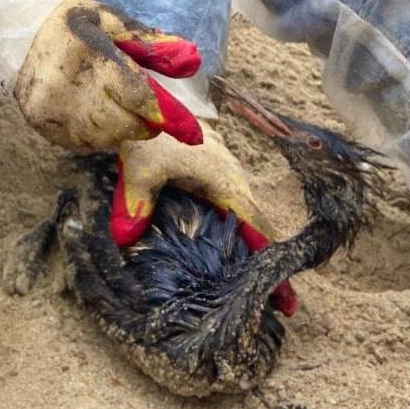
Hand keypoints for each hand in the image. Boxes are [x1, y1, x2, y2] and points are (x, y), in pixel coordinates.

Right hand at [0, 0, 204, 152]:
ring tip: (113, 107)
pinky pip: (80, 143)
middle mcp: (71, 88)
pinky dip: (95, 136)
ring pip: (103, 139)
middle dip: (142, 123)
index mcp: (93, 57)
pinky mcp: (41, 125)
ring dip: (119, 130)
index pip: (138, 97)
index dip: (166, 115)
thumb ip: (151, 44)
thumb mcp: (112, 21)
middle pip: (124, 126)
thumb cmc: (72, 23)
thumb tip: (192, 61)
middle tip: (145, 111)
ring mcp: (53, 111)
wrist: (15, 32)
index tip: (190, 131)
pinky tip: (92, 115)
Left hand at [111, 125, 297, 315]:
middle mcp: (236, 184)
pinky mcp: (219, 180)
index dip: (271, 267)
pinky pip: (236, 214)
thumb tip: (123, 239)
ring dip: (255, 253)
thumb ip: (134, 200)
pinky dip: (239, 236)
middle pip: (261, 232)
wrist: (162, 99)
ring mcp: (230, 181)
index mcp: (227, 185)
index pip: (259, 232)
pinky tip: (229, 257)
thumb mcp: (141, 165)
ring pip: (250, 223)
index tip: (286, 302)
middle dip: (269, 269)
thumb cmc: (156, 133)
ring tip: (259, 291)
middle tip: (277, 308)